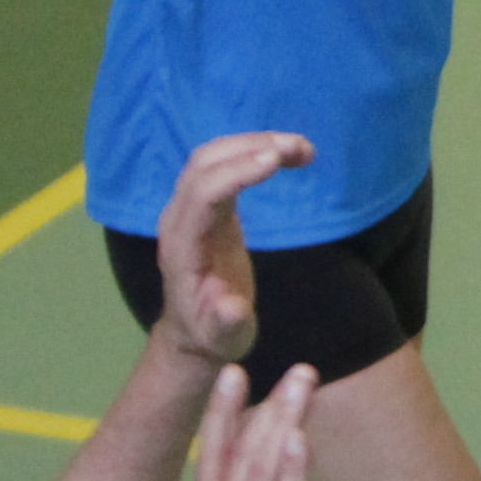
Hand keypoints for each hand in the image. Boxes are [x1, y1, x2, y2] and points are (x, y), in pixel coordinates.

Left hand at [151, 132, 313, 367]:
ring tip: (302, 149)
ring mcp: (187, 210)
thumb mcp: (223, 338)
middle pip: (205, 164)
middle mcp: (178, 220)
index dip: (237, 172)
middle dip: (251, 147)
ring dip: (254, 143)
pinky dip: (251, 150)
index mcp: (182, 247)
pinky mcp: (204, 207)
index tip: (276, 161)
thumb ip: (226, 321)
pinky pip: (220, 165)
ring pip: (212, 157)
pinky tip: (284, 155)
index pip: (204, 194)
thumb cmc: (213, 335)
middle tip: (301, 148)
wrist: (196, 333)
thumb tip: (231, 305)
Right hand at [182, 365, 320, 480]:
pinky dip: (290, 475)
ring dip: (281, 424)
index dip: (220, 417)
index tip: (229, 374)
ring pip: (261, 474)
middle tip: (281, 361)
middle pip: (237, 457)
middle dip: (258, 406)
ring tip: (299, 381)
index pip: (212, 463)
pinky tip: (300, 441)